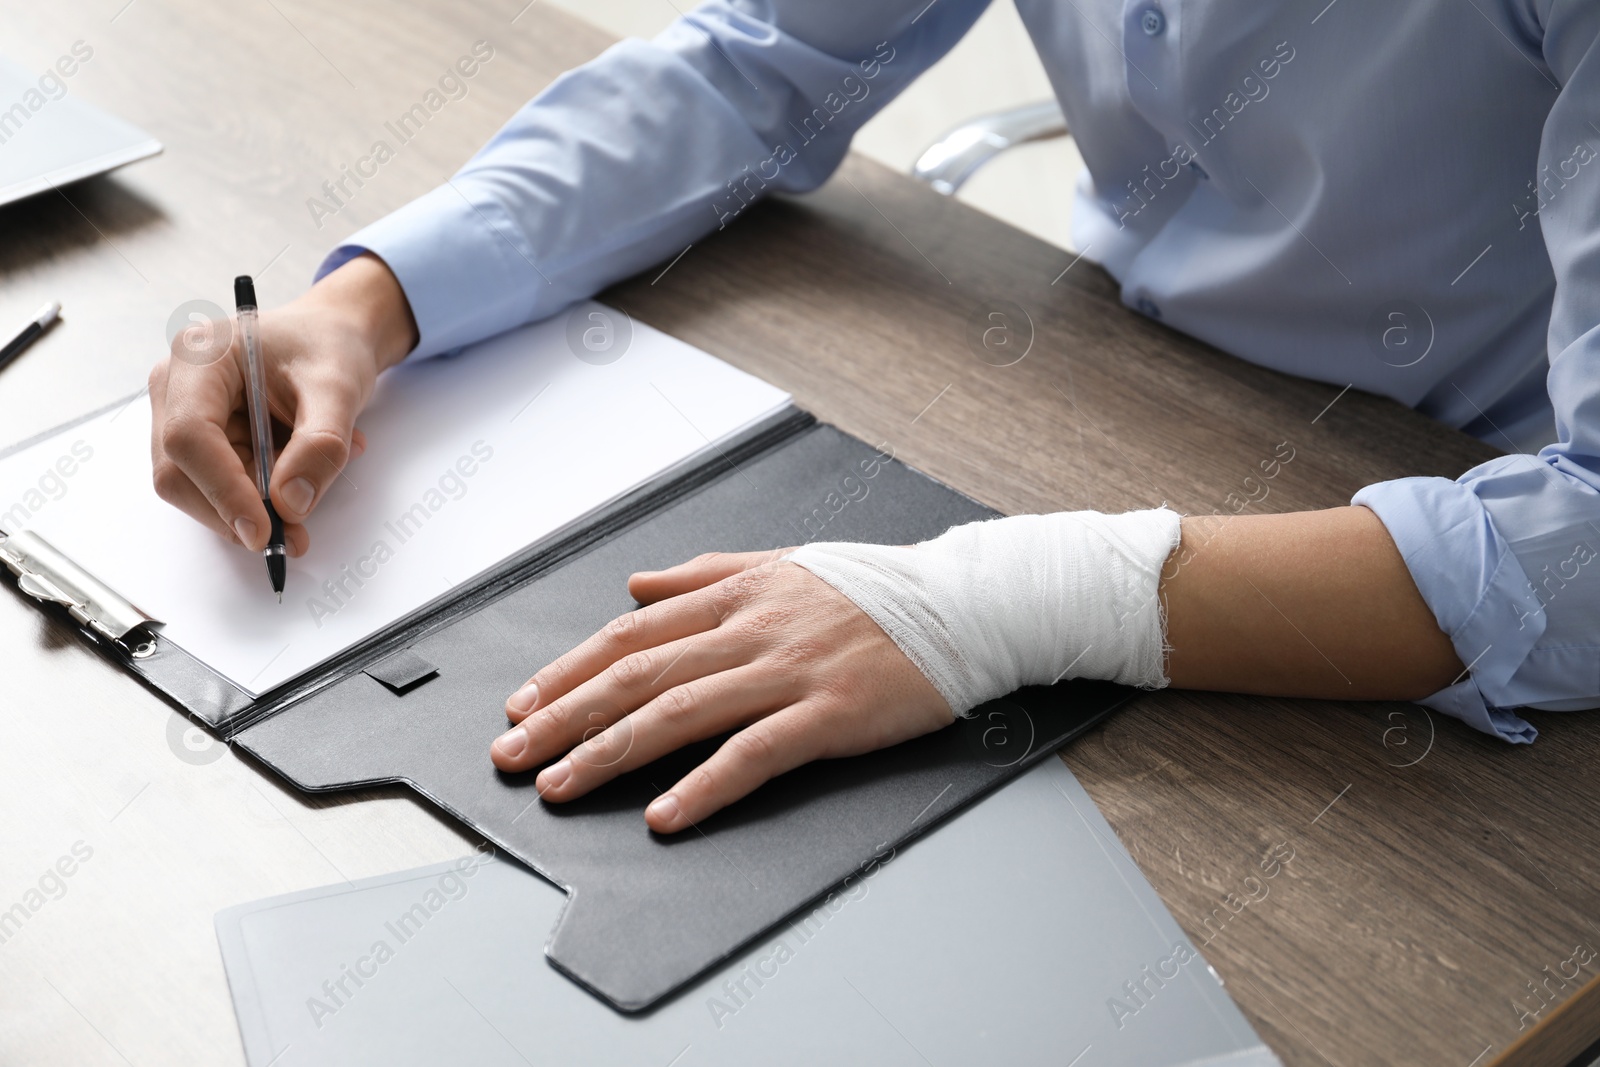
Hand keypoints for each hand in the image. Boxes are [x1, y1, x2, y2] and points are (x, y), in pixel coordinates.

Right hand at [148, 253, 417, 555]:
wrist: (332, 339)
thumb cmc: (329, 347)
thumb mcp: (340, 388)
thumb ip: (321, 444)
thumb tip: (292, 503)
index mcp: (200, 357)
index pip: (189, 435)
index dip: (223, 490)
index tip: (263, 530)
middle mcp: (176, 387)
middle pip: (180, 471)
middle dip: (234, 511)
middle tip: (293, 538)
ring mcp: (182, 416)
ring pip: (197, 488)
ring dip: (252, 508)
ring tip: (310, 489)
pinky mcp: (202, 442)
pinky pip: (220, 486)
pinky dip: (259, 498)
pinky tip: (298, 478)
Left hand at [489, 549, 952, 832]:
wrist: (962, 605)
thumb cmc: (874, 590)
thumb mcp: (783, 563)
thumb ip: (706, 574)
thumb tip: (638, 583)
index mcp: (737, 593)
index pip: (632, 634)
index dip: (570, 671)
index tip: (524, 706)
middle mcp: (751, 628)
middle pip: (638, 674)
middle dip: (565, 717)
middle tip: (513, 756)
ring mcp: (789, 670)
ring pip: (680, 713)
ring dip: (610, 754)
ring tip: (562, 787)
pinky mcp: (829, 713)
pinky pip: (754, 752)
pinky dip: (705, 785)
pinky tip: (666, 815)